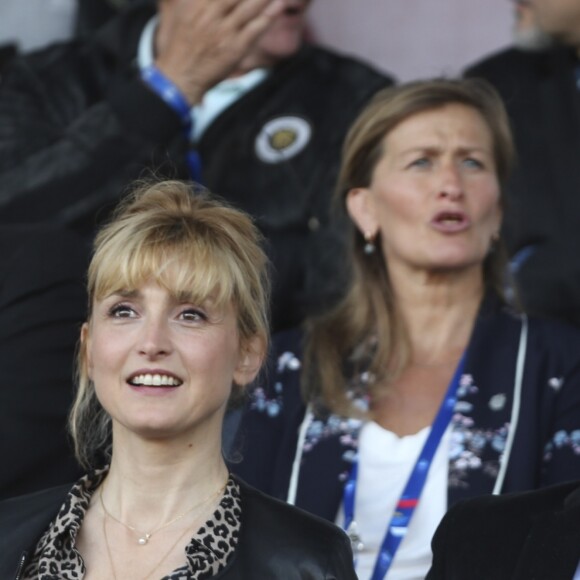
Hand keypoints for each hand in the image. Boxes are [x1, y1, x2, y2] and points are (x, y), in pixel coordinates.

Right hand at [154, 0, 284, 103]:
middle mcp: (210, 14)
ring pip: (250, 6)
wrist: (180, 76)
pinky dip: (269, 16)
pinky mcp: (235, 49)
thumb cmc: (181, 42)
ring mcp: (224, 32)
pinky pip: (255, 29)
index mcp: (197, 2)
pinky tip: (278, 5)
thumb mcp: (180, 10)